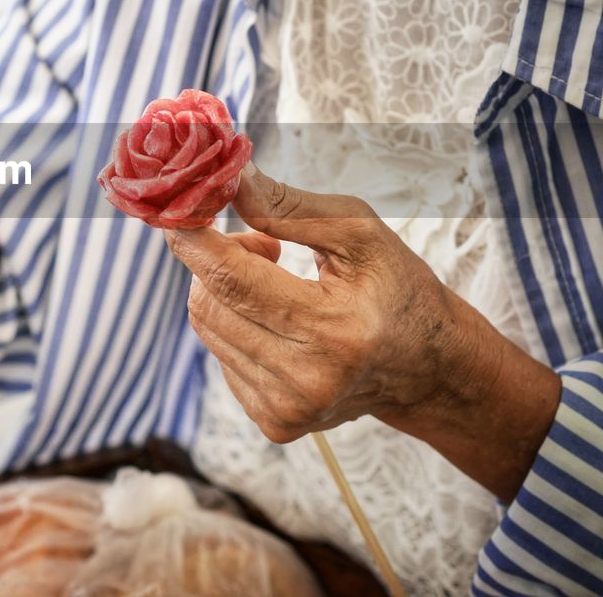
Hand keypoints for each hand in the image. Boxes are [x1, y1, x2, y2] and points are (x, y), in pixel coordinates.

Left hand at [165, 164, 561, 500]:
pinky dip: (236, 323)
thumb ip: (287, 206)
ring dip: (225, 289)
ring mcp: (287, 409)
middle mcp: (307, 380)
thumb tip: (225, 179)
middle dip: (216, 257)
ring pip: (206, 325)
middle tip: (262, 241)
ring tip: (277, 280)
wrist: (426, 368)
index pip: (233, 279)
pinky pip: (219, 353)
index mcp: (336, 331)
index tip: (177, 206)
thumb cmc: (396, 287)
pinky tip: (279, 320)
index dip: (194, 238)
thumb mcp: (359, 232)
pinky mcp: (274, 422)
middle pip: (210, 300)